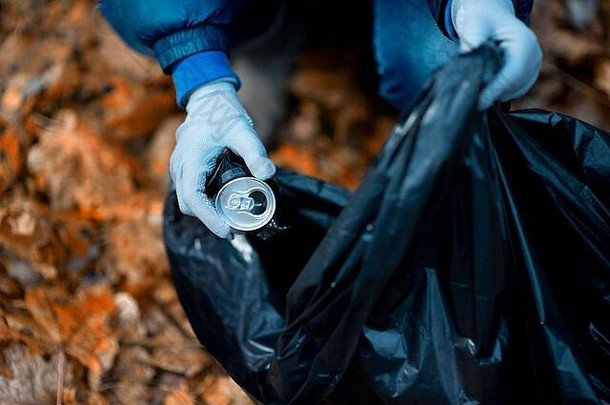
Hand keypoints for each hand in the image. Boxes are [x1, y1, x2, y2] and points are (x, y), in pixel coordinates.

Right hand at [170, 80, 275, 238]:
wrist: (209, 100)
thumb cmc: (225, 114)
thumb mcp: (243, 132)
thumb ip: (255, 153)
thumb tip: (268, 174)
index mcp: (191, 160)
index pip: (194, 199)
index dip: (209, 219)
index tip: (227, 230)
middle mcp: (179, 167)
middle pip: (188, 205)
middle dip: (209, 220)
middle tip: (235, 228)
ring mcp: (178, 168)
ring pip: (187, 200)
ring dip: (206, 213)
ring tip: (231, 219)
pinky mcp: (183, 169)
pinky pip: (188, 192)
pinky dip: (203, 203)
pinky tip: (222, 203)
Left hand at [451, 0, 542, 109]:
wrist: (491, 18)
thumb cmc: (482, 20)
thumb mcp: (474, 27)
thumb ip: (472, 46)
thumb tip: (469, 68)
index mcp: (525, 44)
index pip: (513, 75)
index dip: (495, 90)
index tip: (478, 102)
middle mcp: (534, 56)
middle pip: (515, 86)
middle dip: (493, 94)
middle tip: (472, 99)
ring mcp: (533, 67)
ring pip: (515, 92)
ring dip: (496, 94)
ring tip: (478, 89)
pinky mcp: (528, 75)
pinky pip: (514, 92)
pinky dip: (500, 92)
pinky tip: (487, 86)